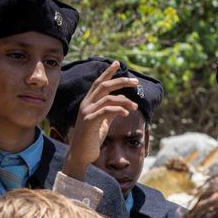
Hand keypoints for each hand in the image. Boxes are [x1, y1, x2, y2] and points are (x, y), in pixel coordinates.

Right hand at [63, 61, 137, 180]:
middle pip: (103, 86)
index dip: (108, 72)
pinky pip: (106, 111)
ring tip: (135, 108)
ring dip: (125, 101)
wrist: (81, 154)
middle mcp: (86, 104)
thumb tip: (123, 104)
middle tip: (135, 82)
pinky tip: (127, 114)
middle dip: (121, 81)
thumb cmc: (92, 138)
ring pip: (108, 98)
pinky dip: (118, 110)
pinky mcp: (90, 122)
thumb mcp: (103, 122)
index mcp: (89, 103)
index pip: (99, 83)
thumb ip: (110, 111)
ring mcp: (87, 112)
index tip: (118, 63)